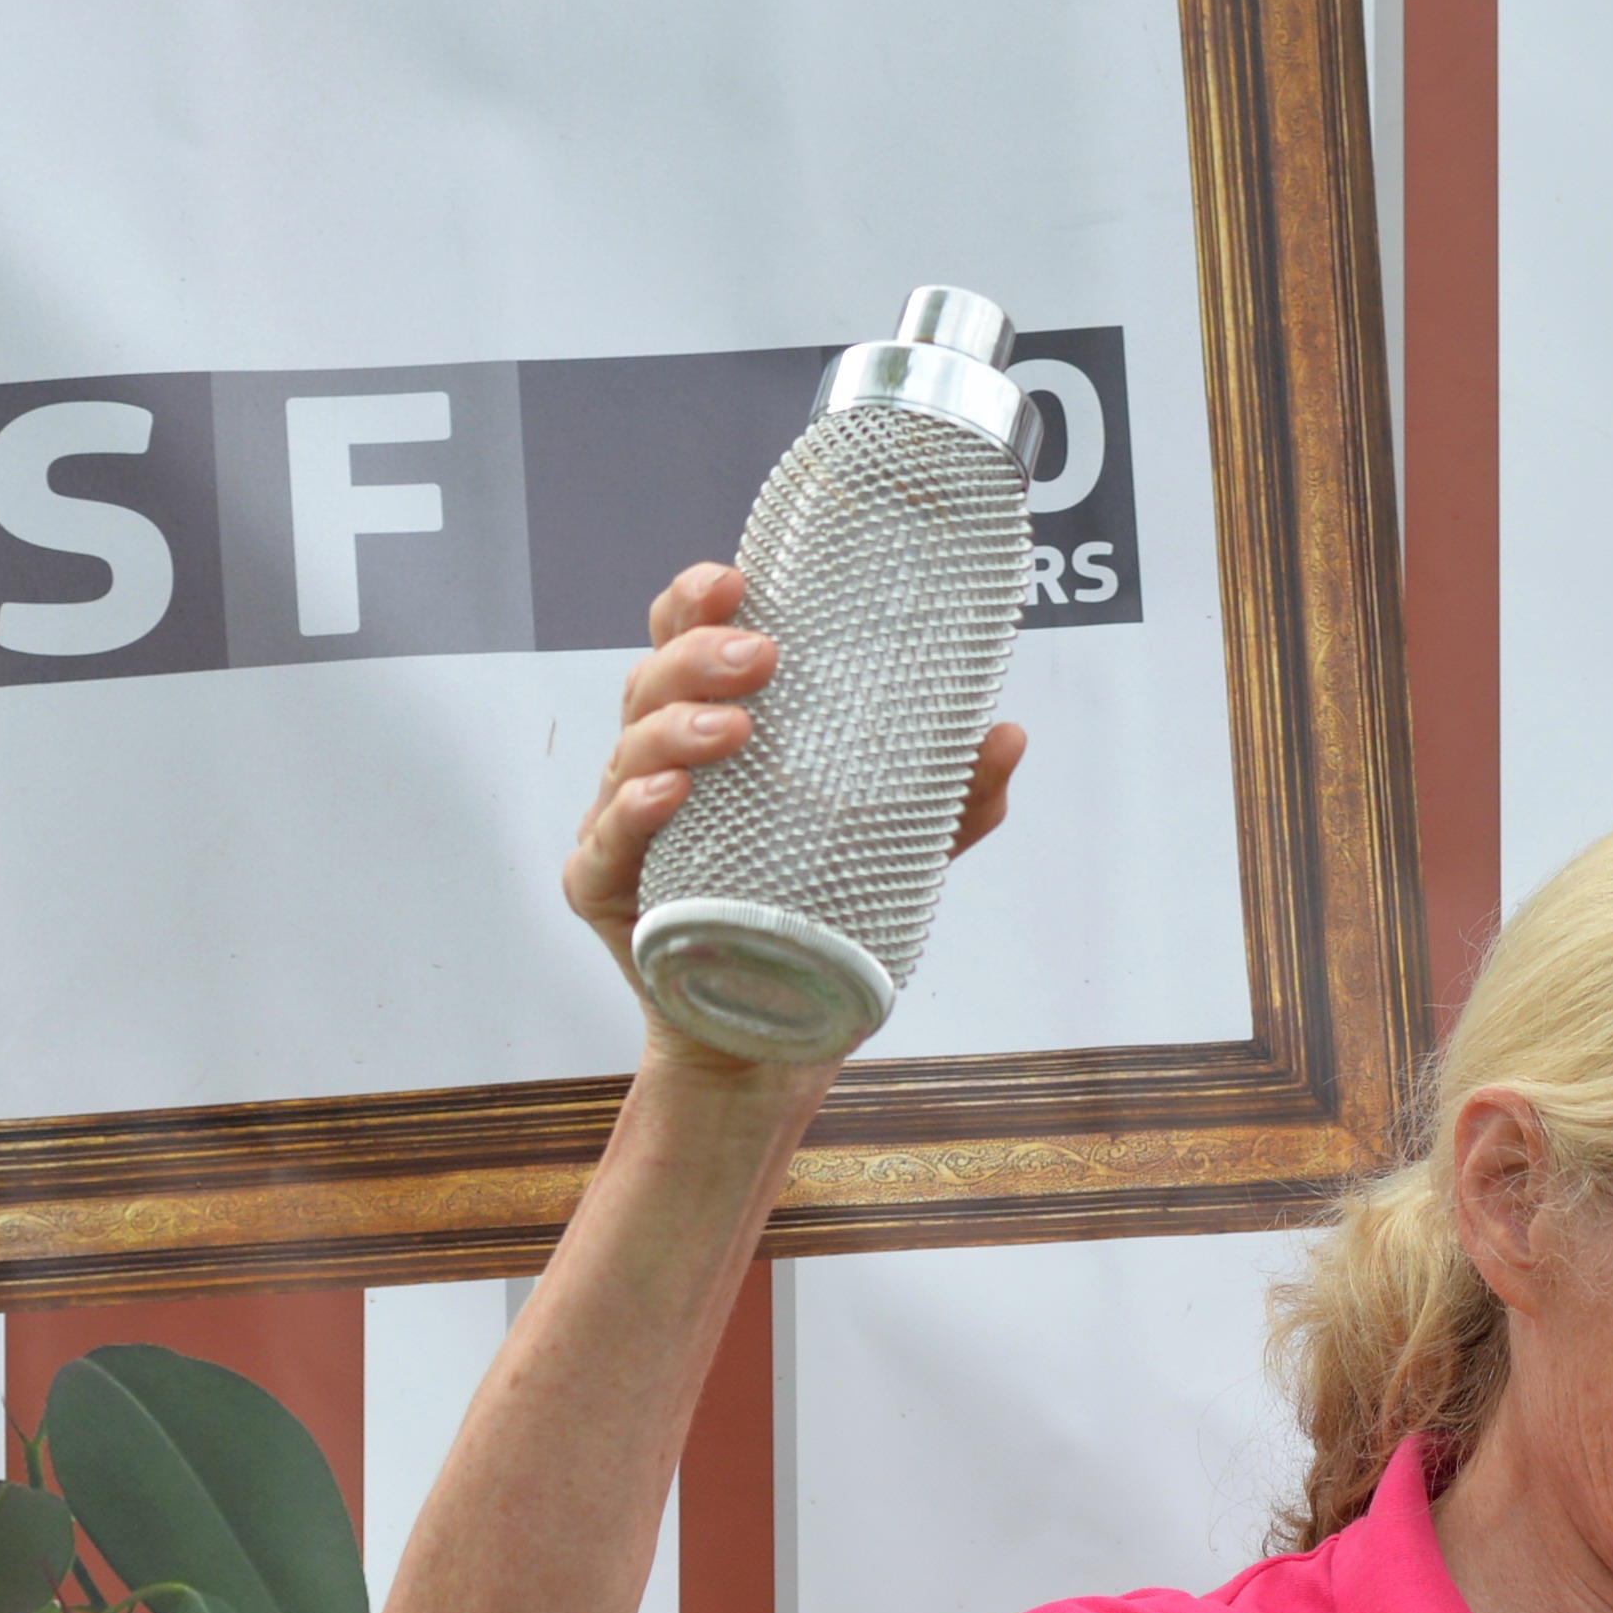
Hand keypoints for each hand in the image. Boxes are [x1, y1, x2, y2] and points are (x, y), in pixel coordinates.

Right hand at [574, 563, 1024, 1084]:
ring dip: (678, 728)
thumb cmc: (823, 920)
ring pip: (630, 750)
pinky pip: (607, 842)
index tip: (736, 577)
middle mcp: (659, 765)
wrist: (777, 1035)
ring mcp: (625, 824)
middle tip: (763, 658)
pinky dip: (635, 813)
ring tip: (734, 729)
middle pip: (655, 681)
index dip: (698, 600)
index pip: (690, 643)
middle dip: (700, 656)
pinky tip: (670, 794)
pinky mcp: (604, 889)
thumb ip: (953, 800)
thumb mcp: (900, 854)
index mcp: (716, 733)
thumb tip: (1008, 734)